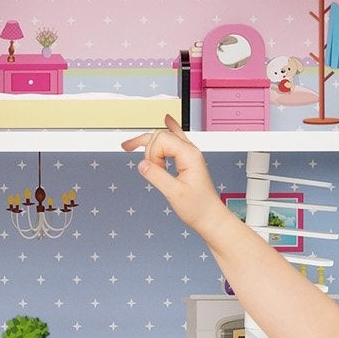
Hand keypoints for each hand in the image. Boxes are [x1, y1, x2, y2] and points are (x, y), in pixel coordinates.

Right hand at [121, 118, 228, 234]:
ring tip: (128, 146)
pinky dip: (168, 130)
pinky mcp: (186, 160)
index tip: (156, 171)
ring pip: (164, 138)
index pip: (162, 139)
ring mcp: (188, 154)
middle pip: (160, 136)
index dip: (152, 154)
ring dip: (148, 143)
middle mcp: (190, 151)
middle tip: (149, 170)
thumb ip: (157, 177)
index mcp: (189, 155)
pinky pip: (176, 140)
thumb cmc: (198, 207)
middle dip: (149, 151)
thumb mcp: (174, 193)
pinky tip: (167, 120)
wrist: (209, 217)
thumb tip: (141, 164)